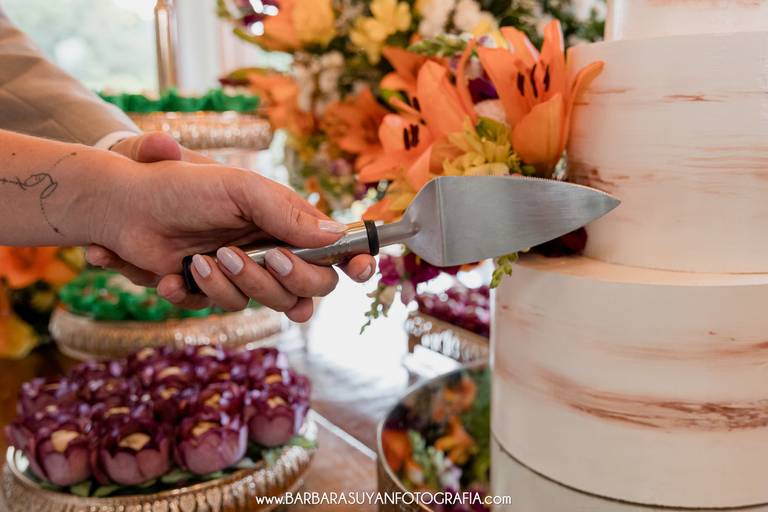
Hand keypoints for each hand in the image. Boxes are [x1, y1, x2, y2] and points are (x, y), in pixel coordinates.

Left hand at [87, 133, 375, 321]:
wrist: (125, 207)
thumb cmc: (185, 187)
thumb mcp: (241, 188)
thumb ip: (289, 214)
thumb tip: (337, 238)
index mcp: (289, 223)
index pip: (337, 250)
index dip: (355, 263)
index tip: (361, 270)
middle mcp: (275, 251)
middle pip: (311, 288)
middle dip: (289, 277)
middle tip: (262, 255)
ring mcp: (247, 274)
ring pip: (271, 304)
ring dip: (240, 284)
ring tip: (207, 258)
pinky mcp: (214, 292)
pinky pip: (224, 309)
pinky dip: (199, 293)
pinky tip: (179, 273)